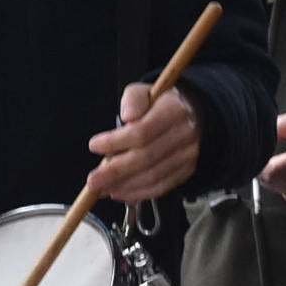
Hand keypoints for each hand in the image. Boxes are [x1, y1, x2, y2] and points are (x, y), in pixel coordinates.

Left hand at [85, 83, 198, 204]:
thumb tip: (128, 117)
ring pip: (153, 176)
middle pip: (146, 158)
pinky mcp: (187, 170)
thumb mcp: (144, 91)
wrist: (192, 114)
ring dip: (124, 186)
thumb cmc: (160, 104)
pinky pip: (161, 187)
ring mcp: (188, 155)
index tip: (94, 146)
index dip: (115, 142)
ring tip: (102, 188)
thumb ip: (133, 100)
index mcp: (173, 110)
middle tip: (93, 180)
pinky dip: (137, 193)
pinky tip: (120, 192)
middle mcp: (184, 134)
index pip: (141, 131)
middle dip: (115, 171)